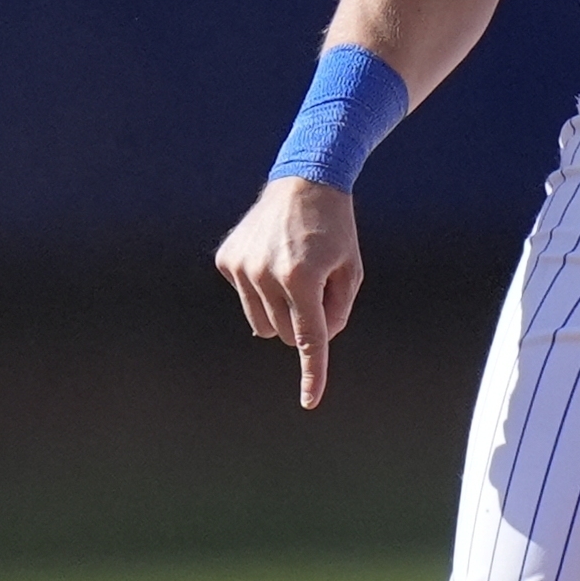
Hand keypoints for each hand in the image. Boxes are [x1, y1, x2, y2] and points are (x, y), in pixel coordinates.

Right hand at [213, 178, 363, 409]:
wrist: (305, 179)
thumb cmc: (336, 228)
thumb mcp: (351, 271)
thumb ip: (337, 313)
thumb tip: (313, 342)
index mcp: (302, 278)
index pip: (308, 339)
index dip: (312, 373)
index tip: (310, 401)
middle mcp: (266, 274)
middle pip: (284, 334)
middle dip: (302, 323)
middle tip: (316, 288)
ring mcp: (242, 267)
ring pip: (261, 323)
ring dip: (280, 311)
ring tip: (294, 273)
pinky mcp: (228, 259)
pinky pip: (245, 298)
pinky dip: (261, 289)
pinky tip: (273, 258)